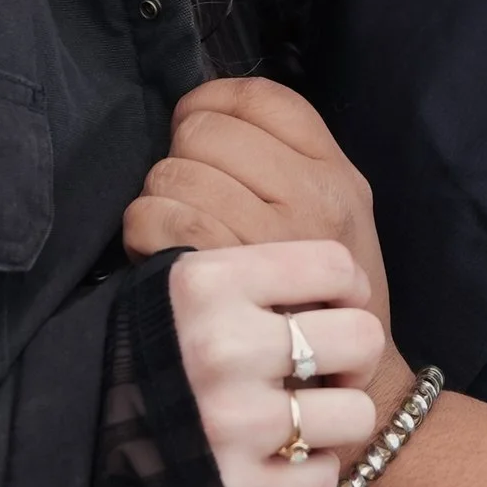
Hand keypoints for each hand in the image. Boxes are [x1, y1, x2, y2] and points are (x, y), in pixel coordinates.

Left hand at [124, 76, 392, 341]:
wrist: (344, 388)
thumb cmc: (327, 302)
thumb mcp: (338, 220)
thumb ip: (289, 165)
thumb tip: (200, 118)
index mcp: (337, 174)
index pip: (258, 98)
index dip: (210, 103)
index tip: (196, 132)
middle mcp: (312, 196)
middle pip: (205, 132)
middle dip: (182, 158)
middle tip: (191, 197)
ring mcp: (269, 237)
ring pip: (173, 173)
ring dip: (160, 200)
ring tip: (178, 232)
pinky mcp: (226, 277)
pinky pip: (156, 219)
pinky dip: (143, 231)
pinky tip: (160, 254)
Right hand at [167, 240, 386, 486]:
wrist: (77, 431)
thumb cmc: (149, 347)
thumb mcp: (182, 283)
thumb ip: (249, 269)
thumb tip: (338, 275)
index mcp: (208, 283)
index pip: (335, 266)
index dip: (349, 288)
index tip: (336, 305)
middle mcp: (221, 348)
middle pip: (363, 337)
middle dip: (353, 355)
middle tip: (324, 366)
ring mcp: (230, 421)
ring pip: (358, 414)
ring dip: (337, 418)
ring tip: (302, 414)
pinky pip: (323, 479)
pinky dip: (306, 474)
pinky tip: (277, 458)